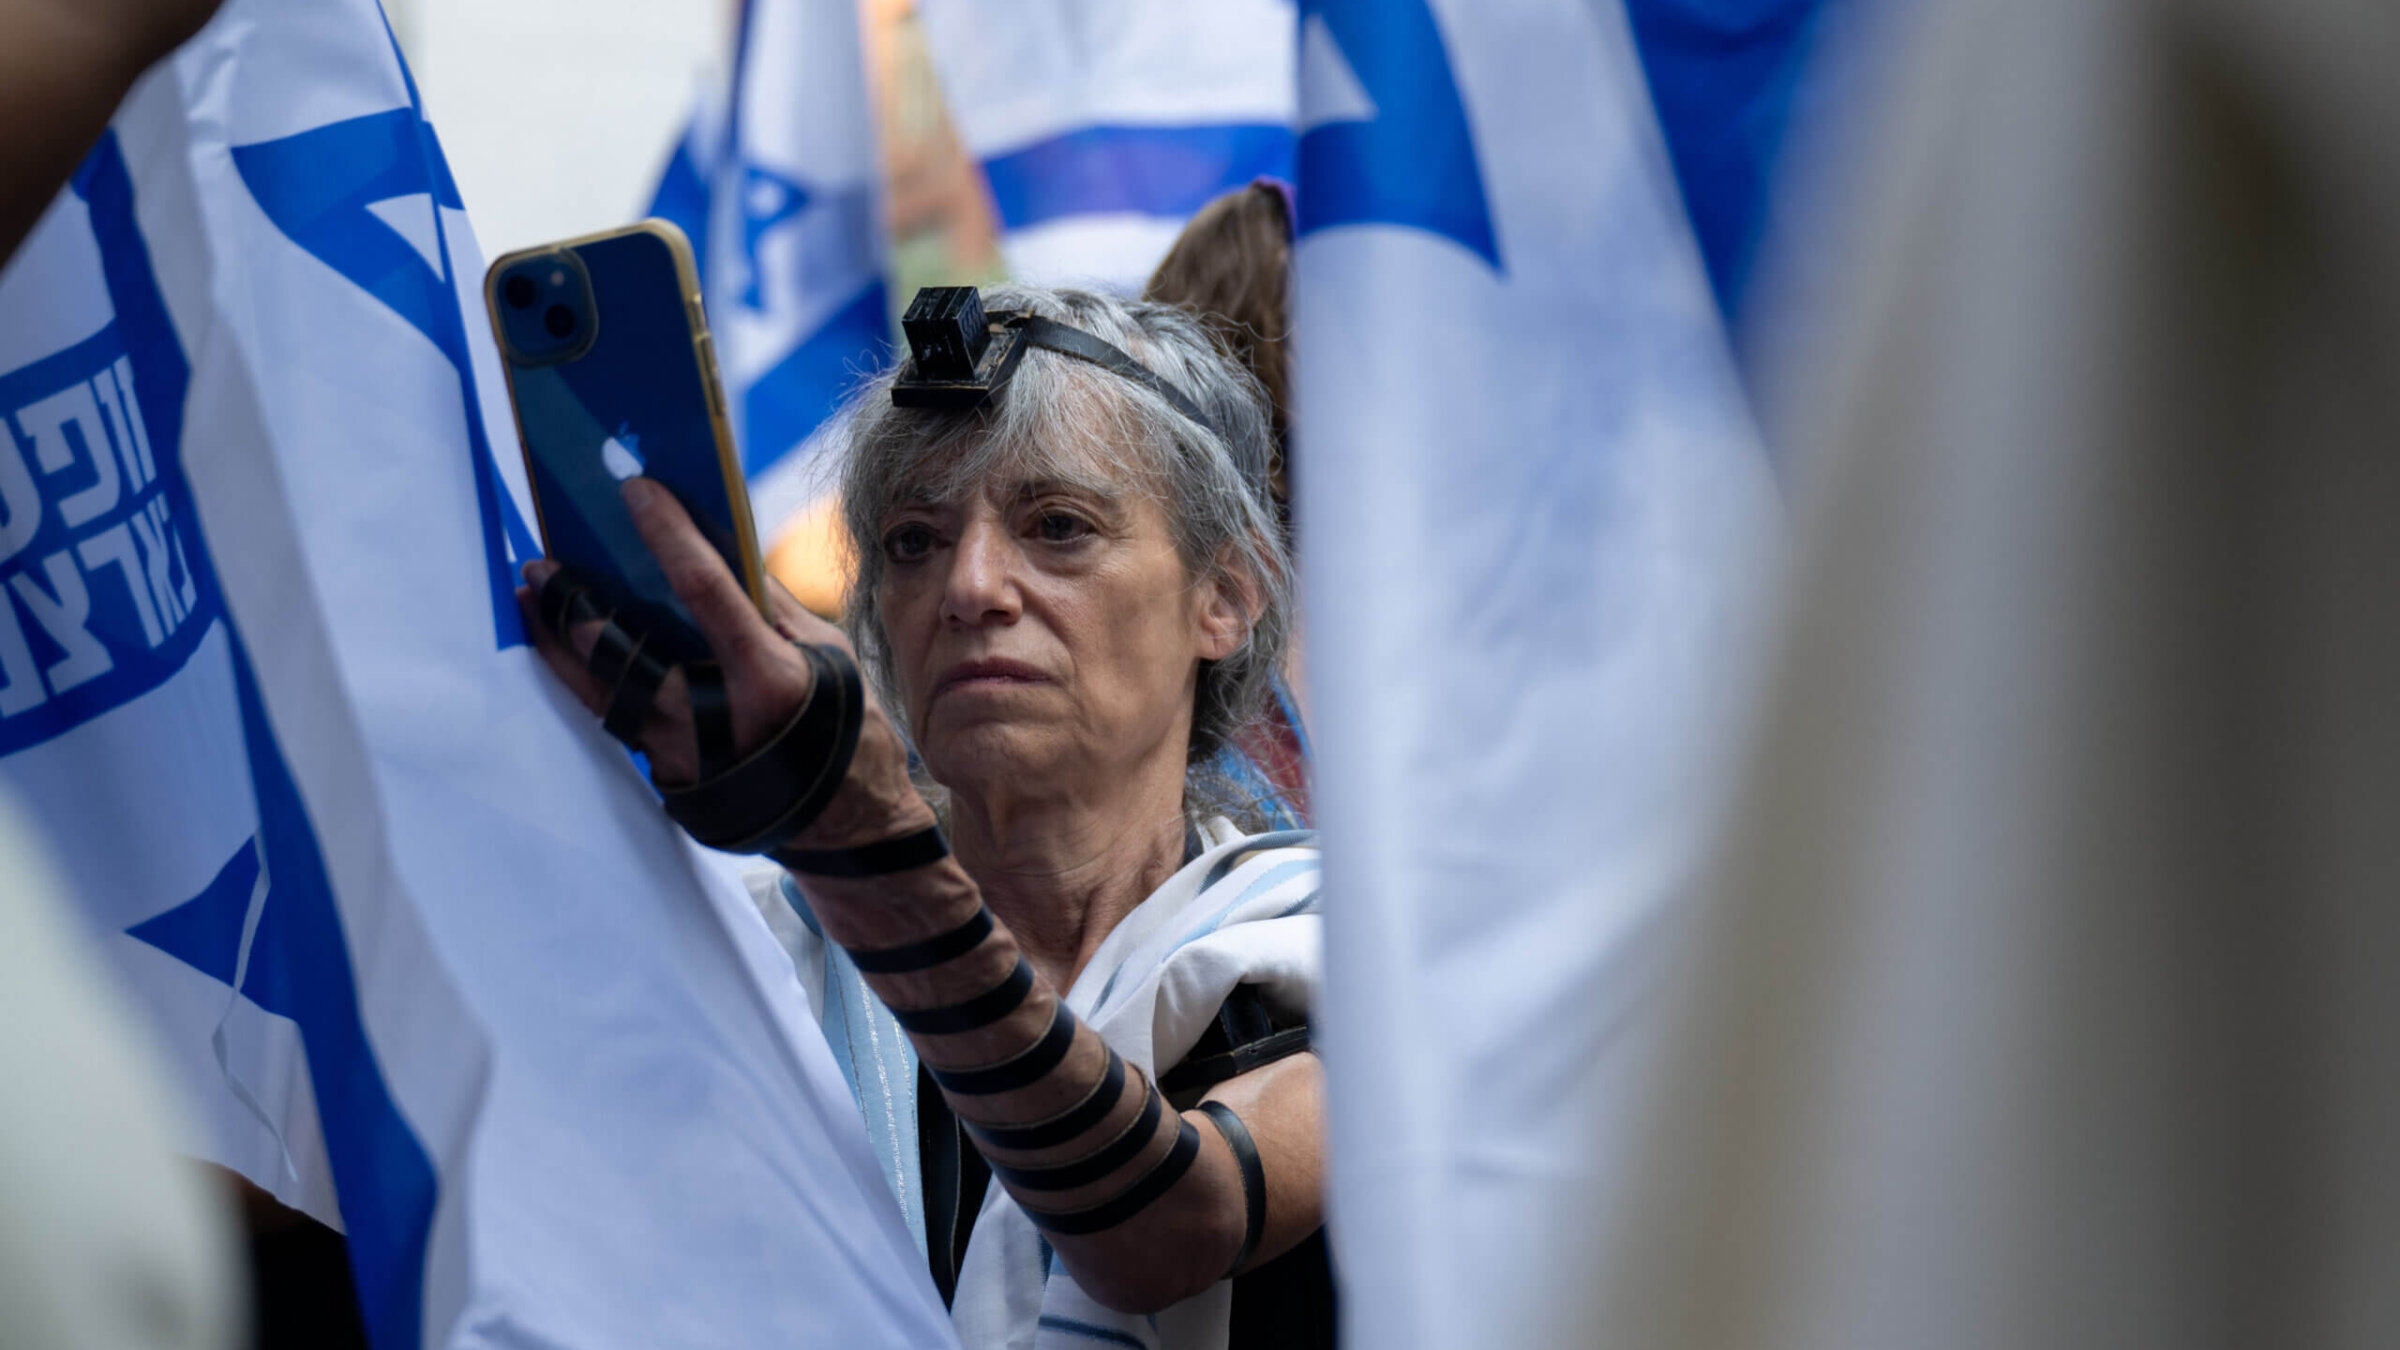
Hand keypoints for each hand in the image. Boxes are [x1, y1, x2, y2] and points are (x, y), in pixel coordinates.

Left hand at [517, 479, 931, 847]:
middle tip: (544, 562)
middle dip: (578, 602)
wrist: (847, 827)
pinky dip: (583, 678)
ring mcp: (682, 751)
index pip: (706, 589)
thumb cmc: (845, 731)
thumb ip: (770, 606)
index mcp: (767, 677)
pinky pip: (613, 716)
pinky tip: (562, 647)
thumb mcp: (828, 655)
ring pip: (600, 689)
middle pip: (624, 649)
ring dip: (559, 641)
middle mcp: (714, 717)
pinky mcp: (665, 771)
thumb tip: (721, 550)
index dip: (668, 534)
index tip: (637, 492)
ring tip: (533, 598)